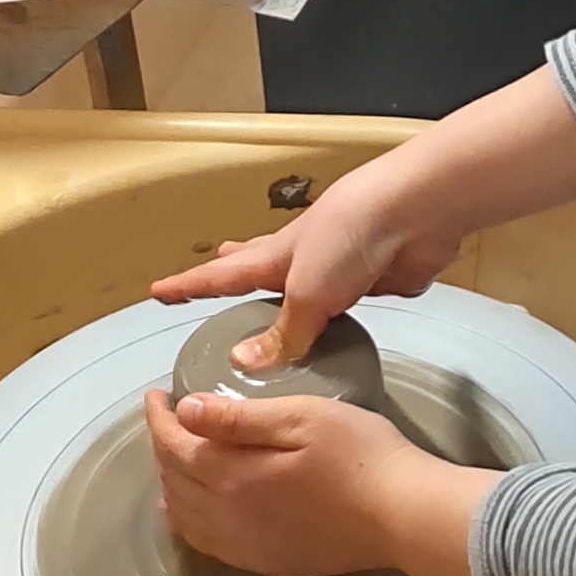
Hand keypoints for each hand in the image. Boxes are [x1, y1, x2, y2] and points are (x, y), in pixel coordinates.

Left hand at [144, 383, 489, 575]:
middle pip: (174, 480)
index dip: (159, 418)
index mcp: (233, 475)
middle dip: (162, 446)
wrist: (404, 518)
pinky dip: (187, 521)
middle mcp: (228, 517)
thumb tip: (185, 410)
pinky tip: (192, 509)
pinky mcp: (264, 563)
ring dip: (170, 483)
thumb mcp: (302, 417)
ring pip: (184, 515)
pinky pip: (206, 543)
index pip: (175, 444)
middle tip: (169, 419)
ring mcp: (245, 546)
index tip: (157, 395)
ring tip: (174, 457)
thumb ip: (239, 417)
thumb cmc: (362, 455)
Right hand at [152, 157, 458, 363]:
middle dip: (232, 277)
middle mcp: (303, 261)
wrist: (415, 213)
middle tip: (211, 280)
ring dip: (283, 305)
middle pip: (258, 271)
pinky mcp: (375, 282)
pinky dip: (335, 324)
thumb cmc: (351, 234)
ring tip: (267, 314)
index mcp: (276, 257)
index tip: (159, 292)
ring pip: (303, 294)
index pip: (220, 276)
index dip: (189, 286)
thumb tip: (246, 361)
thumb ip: (283, 331)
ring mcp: (340, 270)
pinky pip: (347, 312)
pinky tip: (335, 330)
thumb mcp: (306, 291)